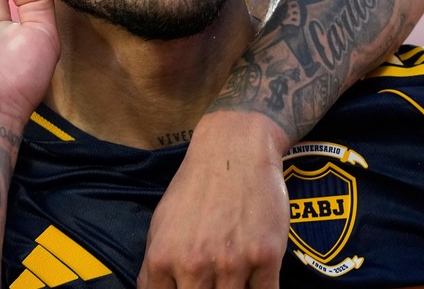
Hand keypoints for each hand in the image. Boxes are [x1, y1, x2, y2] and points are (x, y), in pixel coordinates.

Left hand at [139, 112, 289, 288]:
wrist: (235, 148)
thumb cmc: (196, 184)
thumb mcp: (162, 222)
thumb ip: (157, 264)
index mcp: (163, 258)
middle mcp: (195, 264)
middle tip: (213, 283)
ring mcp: (232, 263)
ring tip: (235, 277)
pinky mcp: (266, 258)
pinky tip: (255, 279)